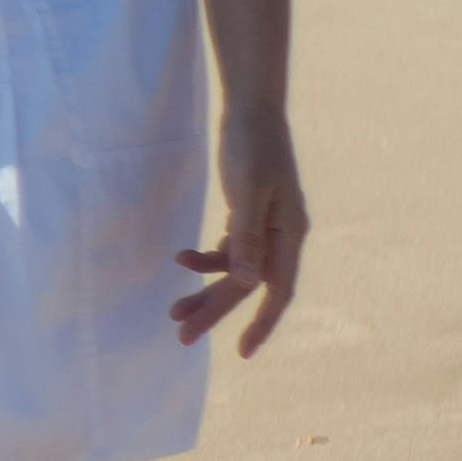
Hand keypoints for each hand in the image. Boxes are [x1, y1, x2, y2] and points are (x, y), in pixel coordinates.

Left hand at [173, 106, 308, 352]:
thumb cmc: (251, 144)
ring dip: (205, 287)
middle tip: (180, 336)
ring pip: (236, 270)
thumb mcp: (246, 191)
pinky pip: (230, 249)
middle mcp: (281, 235)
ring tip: (171, 308)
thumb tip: (249, 284)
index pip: (278, 290)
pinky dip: (207, 258)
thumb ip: (246, 237)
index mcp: (290, 232)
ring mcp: (266, 225)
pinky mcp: (248, 215)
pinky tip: (183, 260)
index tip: (241, 352)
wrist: (250, 108)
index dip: (262, 323)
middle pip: (248, 285)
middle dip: (215, 310)